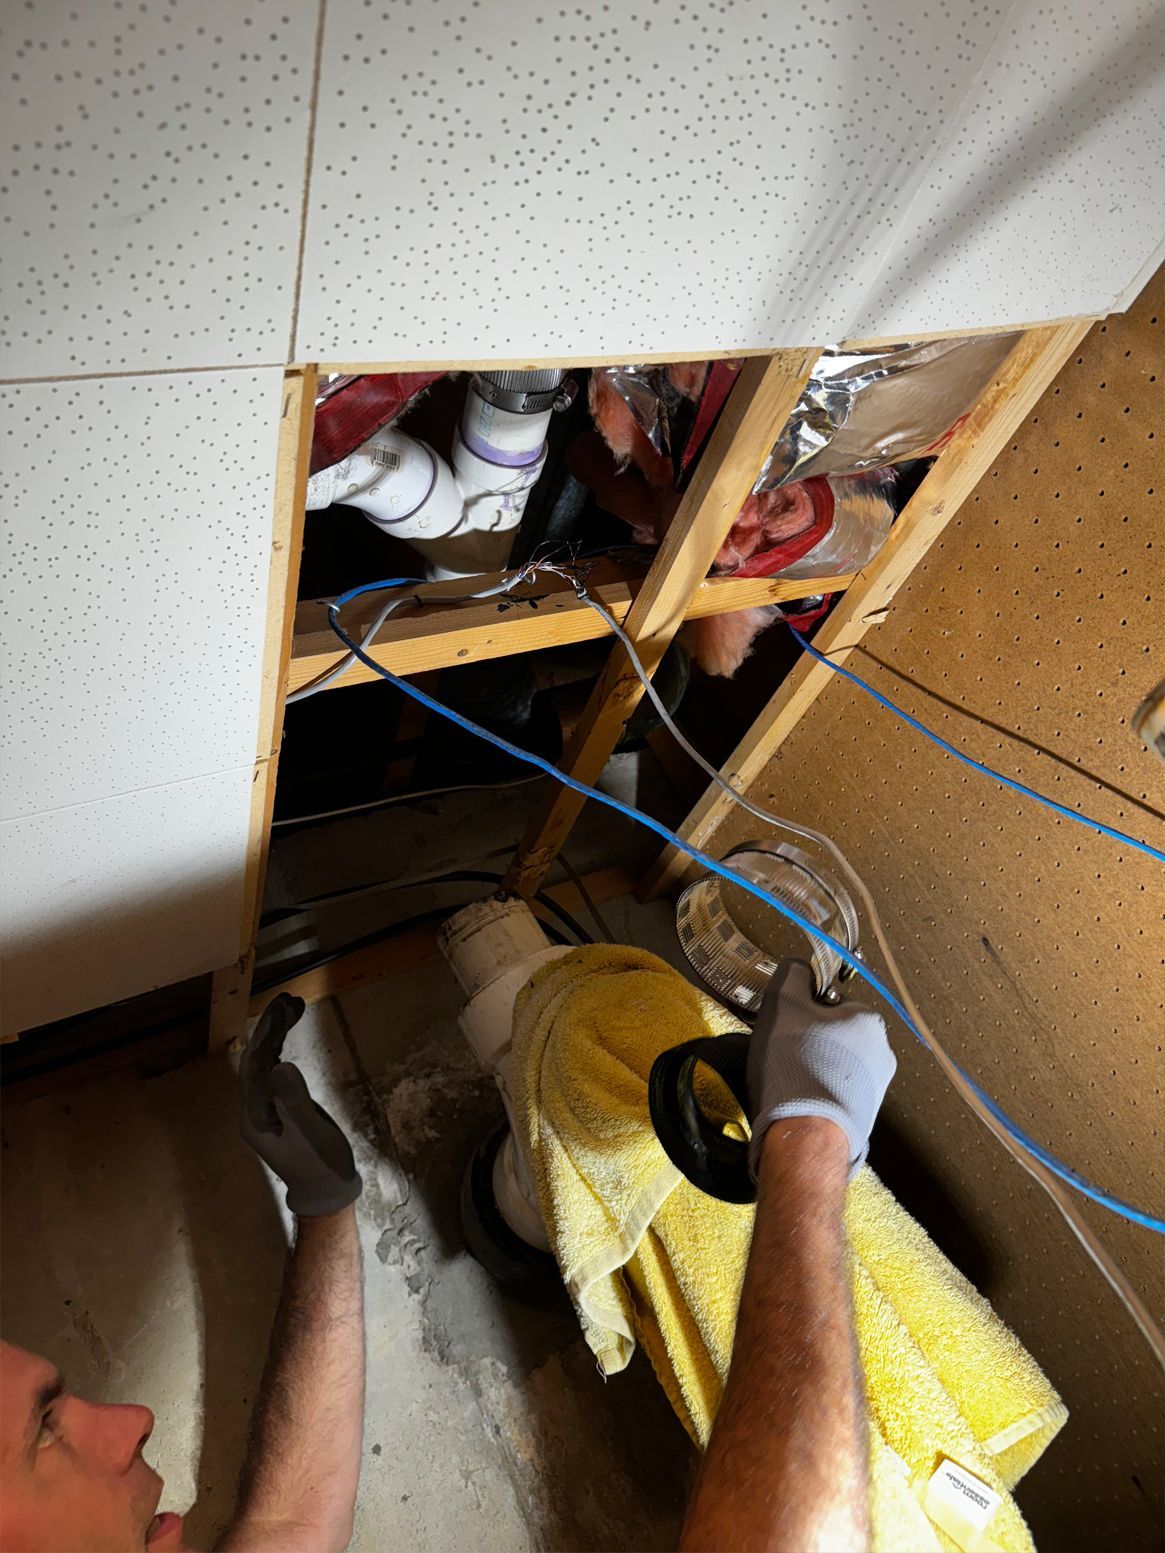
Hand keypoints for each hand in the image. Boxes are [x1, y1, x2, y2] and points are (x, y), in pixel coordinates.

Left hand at [240, 994, 362, 1216]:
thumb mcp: (312, 1132)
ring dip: (275, 1035)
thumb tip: (278, 1064)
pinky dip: (281, 1050)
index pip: (255, 1067)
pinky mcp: (278, 1108)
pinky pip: (274, 1073)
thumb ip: (295, 1100)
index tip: (283, 1009)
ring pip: (264, 1064)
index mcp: (255, 1116)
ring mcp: (265, 1109)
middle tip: (287, 999)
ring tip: (292, 1006)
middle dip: (269, 1029)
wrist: (326, 1190)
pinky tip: (290, 1033)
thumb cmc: (322, 1163)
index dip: (267, 1036)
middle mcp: (254, 1110)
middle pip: (255, 1062)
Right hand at [747, 959, 895, 1181]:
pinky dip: (820, 1096)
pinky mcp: (865, 1119)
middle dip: (814, 1043)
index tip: (789, 1026)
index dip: (806, 1012)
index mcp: (869, 1021)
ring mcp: (876, 1090)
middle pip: (838, 1036)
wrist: (805, 1134)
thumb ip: (792, 975)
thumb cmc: (795, 1061)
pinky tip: (800, 1103)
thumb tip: (799, 968)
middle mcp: (883, 1054)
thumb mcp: (783, 1002)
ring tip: (790, 1082)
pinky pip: (837, 1096)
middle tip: (785, 1054)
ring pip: (838, 1068)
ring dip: (817, 1070)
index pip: (834, 1004)